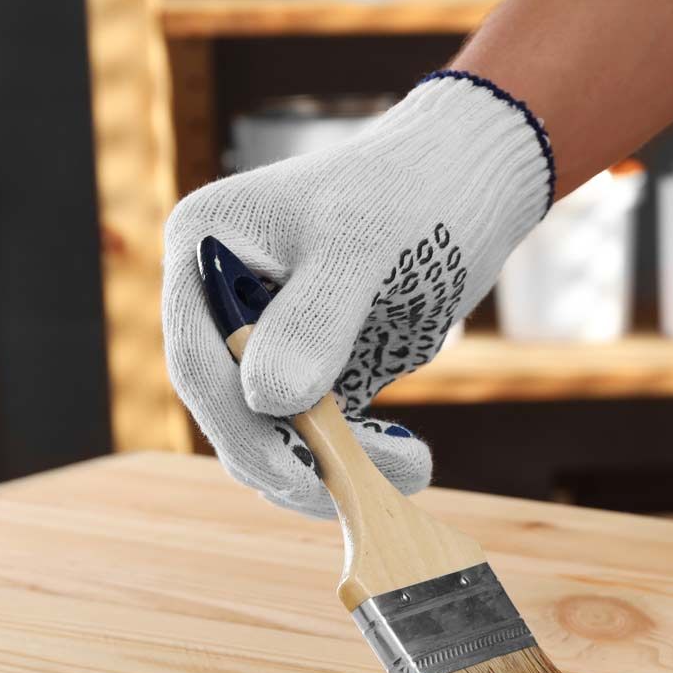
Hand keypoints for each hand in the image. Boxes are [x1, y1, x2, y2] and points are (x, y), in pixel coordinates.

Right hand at [161, 72, 552, 515]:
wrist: (473, 180)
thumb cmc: (414, 190)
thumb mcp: (364, 245)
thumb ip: (316, 318)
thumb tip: (269, 400)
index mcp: (206, 251)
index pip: (199, 359)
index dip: (238, 424)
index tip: (294, 470)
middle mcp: (224, 299)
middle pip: (231, 408)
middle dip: (291, 457)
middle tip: (358, 492)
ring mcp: (269, 336)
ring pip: (275, 433)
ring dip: (331, 468)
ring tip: (409, 468)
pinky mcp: (317, 366)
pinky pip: (320, 433)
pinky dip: (359, 458)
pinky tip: (410, 459)